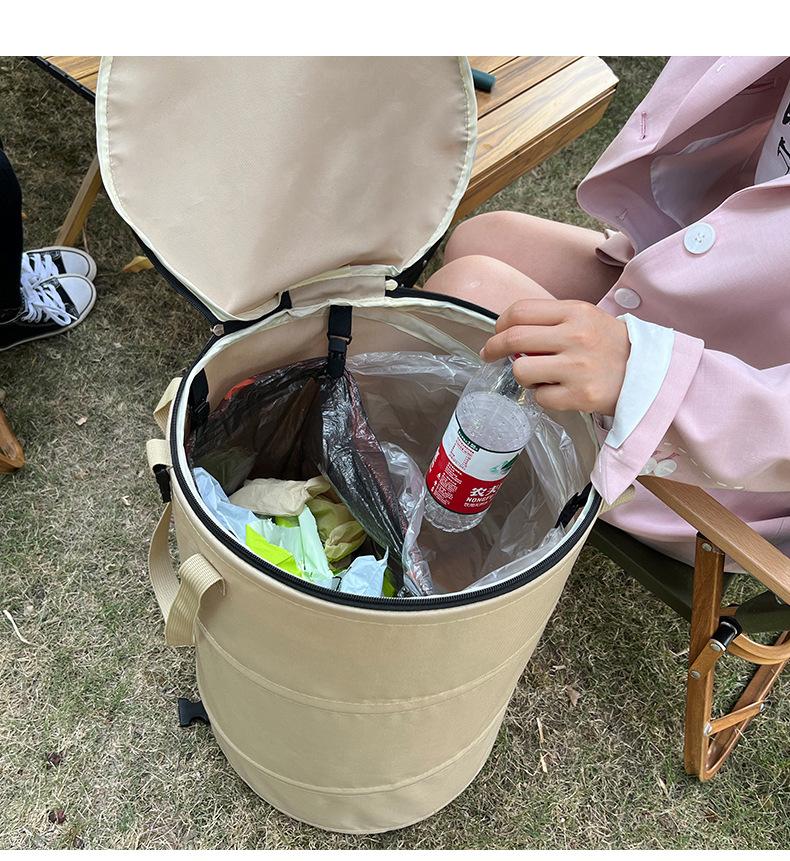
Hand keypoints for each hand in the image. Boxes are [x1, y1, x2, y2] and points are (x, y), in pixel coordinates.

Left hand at [480, 299, 629, 415]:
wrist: (649, 373)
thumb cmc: (609, 345)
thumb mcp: (585, 319)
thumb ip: (550, 321)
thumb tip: (509, 333)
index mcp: (575, 312)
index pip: (521, 311)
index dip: (500, 324)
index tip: (496, 333)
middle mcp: (576, 337)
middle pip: (514, 338)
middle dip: (494, 348)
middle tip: (489, 354)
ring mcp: (578, 367)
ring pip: (522, 370)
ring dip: (522, 375)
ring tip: (537, 375)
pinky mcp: (580, 395)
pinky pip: (541, 397)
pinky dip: (544, 396)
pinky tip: (559, 390)